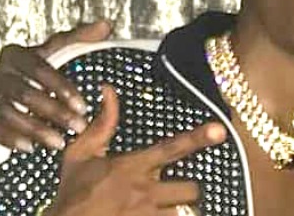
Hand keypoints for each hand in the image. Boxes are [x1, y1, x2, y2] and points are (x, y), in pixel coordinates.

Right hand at [0, 20, 111, 151]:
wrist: (12, 88)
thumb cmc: (40, 68)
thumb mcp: (60, 51)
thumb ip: (80, 39)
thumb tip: (104, 26)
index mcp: (15, 55)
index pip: (37, 67)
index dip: (61, 86)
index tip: (83, 105)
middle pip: (22, 92)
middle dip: (53, 112)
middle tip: (78, 126)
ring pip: (5, 112)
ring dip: (34, 129)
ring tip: (60, 142)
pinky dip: (10, 139)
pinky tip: (31, 147)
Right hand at [45, 85, 226, 215]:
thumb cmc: (72, 193)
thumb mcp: (80, 155)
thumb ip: (101, 124)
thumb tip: (108, 90)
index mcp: (133, 166)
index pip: (172, 148)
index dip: (198, 138)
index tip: (220, 130)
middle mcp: (144, 191)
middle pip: (191, 189)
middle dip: (186, 192)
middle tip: (174, 195)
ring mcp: (147, 215)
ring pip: (183, 212)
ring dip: (177, 212)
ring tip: (161, 211)